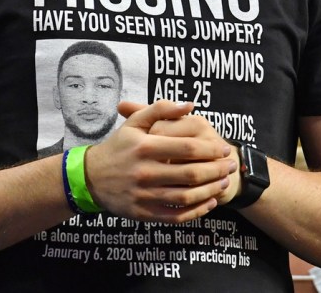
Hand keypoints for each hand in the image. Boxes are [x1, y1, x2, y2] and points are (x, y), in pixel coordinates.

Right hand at [85, 100, 235, 222]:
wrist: (90, 177)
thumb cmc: (118, 147)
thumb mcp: (134, 123)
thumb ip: (161, 109)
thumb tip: (190, 104)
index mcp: (145, 147)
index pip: (187, 149)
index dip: (211, 149)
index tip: (223, 148)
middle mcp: (145, 172)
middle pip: (191, 174)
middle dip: (216, 170)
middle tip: (230, 165)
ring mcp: (144, 195)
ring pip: (186, 196)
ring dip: (210, 190)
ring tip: (223, 182)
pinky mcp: (143, 213)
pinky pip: (176, 216)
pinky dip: (196, 211)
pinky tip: (209, 203)